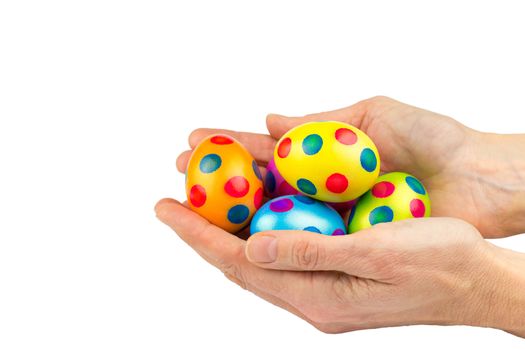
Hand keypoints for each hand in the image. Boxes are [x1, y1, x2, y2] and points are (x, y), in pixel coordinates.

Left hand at [155, 199, 524, 335]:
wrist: (478, 281)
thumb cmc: (441, 265)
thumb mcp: (377, 255)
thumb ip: (312, 253)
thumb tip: (253, 247)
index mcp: (317, 296)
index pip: (239, 263)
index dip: (198, 234)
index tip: (164, 208)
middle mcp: (312, 296)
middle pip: (240, 262)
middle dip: (203, 231)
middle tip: (172, 201)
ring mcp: (322, 287)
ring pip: (259, 256)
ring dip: (228, 229)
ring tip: (201, 202)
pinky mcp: (335, 272)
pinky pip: (284, 249)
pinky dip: (260, 228)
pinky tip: (253, 211)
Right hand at [178, 96, 524, 236]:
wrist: (483, 180)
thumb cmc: (435, 141)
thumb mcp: (373, 117)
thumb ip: (320, 123)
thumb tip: (269, 119)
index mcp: (322, 160)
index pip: (263, 156)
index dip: (226, 151)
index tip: (191, 145)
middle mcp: (320, 194)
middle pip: (258, 193)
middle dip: (215, 188)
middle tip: (176, 183)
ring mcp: (332, 223)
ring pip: (273, 223)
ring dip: (231, 218)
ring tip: (189, 210)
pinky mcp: (349, 247)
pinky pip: (304, 245)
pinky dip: (271, 242)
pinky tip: (238, 239)